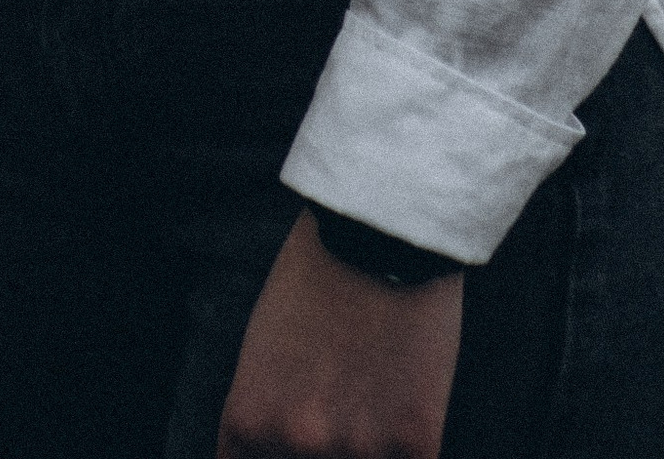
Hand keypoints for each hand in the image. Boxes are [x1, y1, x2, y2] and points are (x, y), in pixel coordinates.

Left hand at [218, 215, 462, 458]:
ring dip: (370, 446)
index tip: (294, 440)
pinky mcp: (415, 441)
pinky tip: (408, 403)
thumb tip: (276, 451)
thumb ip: (263, 414)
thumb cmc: (314, 274)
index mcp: (248, 422)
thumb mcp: (260, 348)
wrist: (381, 227)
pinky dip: (410, 445)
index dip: (276, 454)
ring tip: (375, 394)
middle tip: (341, 398)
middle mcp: (296, 443)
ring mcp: (357, 449)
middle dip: (322, 449)